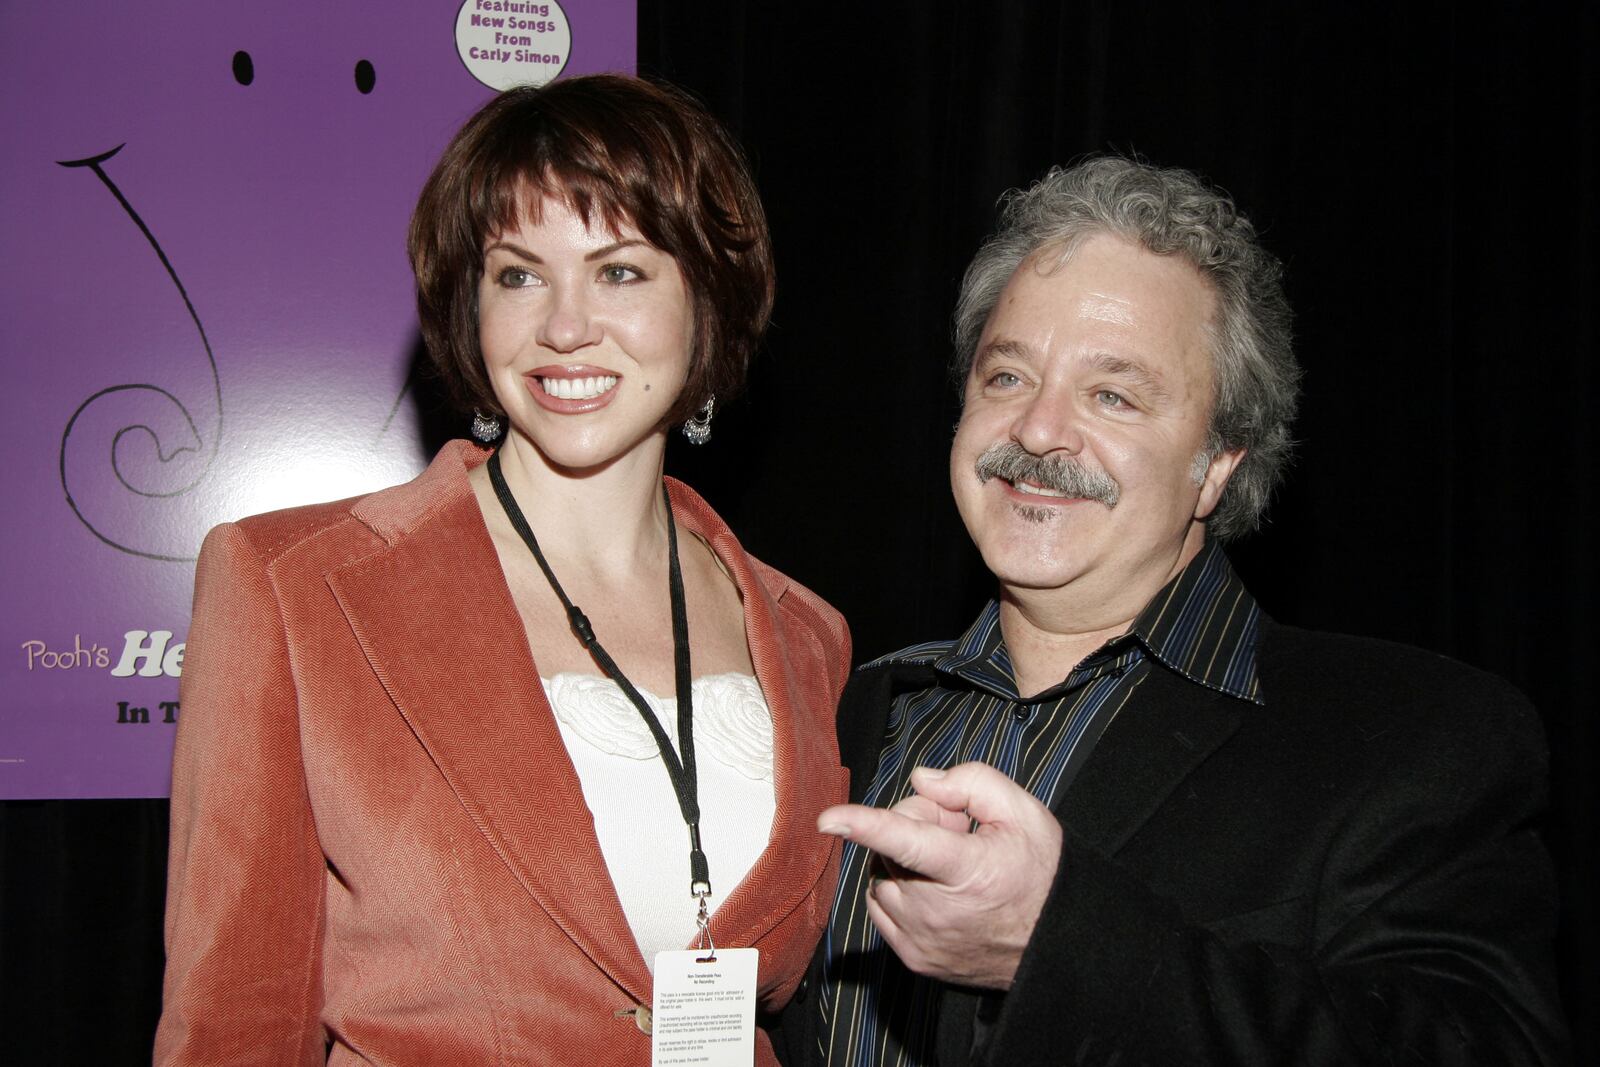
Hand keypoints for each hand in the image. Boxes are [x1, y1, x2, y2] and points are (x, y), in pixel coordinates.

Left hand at [818, 761, 1061, 988]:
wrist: (1059, 940)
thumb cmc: (1041, 873)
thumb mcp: (1022, 812)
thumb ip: (971, 782)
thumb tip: (923, 781)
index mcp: (969, 870)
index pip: (907, 842)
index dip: (865, 826)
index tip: (828, 819)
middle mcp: (939, 912)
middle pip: (890, 851)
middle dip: (913, 826)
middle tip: (954, 828)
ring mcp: (924, 940)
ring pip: (880, 879)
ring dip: (901, 861)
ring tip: (948, 862)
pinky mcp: (915, 958)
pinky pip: (880, 909)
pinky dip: (894, 890)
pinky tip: (932, 886)